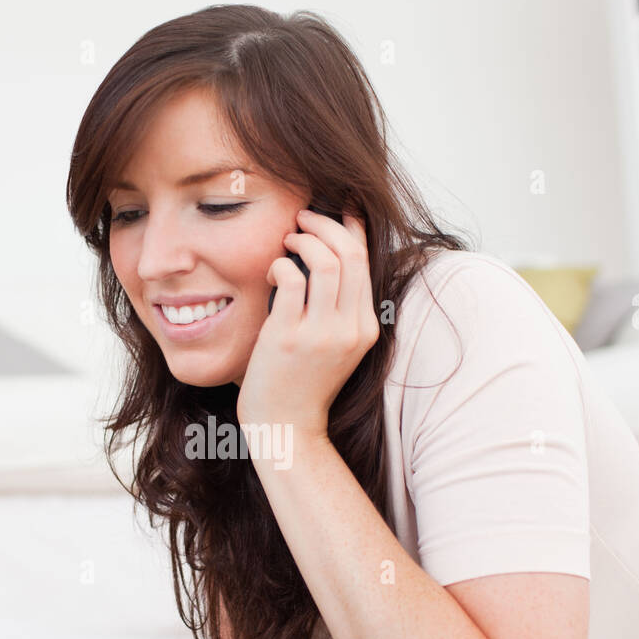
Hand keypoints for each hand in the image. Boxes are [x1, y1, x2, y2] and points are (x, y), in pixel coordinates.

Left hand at [236, 208, 379, 439]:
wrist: (286, 428)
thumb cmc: (302, 384)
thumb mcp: (334, 346)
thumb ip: (337, 308)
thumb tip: (331, 256)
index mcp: (366, 329)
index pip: (365, 262)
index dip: (351, 227)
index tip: (336, 210)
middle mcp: (350, 329)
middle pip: (350, 255)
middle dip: (325, 224)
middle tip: (302, 217)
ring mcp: (321, 334)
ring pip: (327, 262)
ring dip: (304, 240)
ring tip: (287, 240)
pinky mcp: (289, 338)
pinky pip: (291, 280)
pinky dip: (281, 264)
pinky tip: (273, 270)